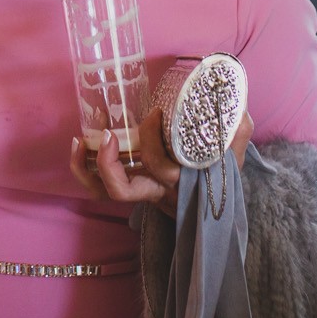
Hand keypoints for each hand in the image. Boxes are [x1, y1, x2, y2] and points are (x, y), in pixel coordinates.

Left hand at [67, 107, 255, 214]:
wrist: (212, 210)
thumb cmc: (218, 176)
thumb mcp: (233, 159)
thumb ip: (235, 133)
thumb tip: (237, 107)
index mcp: (180, 182)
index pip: (160, 167)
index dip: (151, 140)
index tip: (154, 112)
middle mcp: (156, 191)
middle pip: (124, 189)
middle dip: (110, 163)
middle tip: (110, 133)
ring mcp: (141, 193)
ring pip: (107, 192)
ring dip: (88, 168)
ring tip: (81, 140)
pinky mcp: (131, 189)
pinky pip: (101, 188)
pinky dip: (85, 169)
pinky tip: (79, 145)